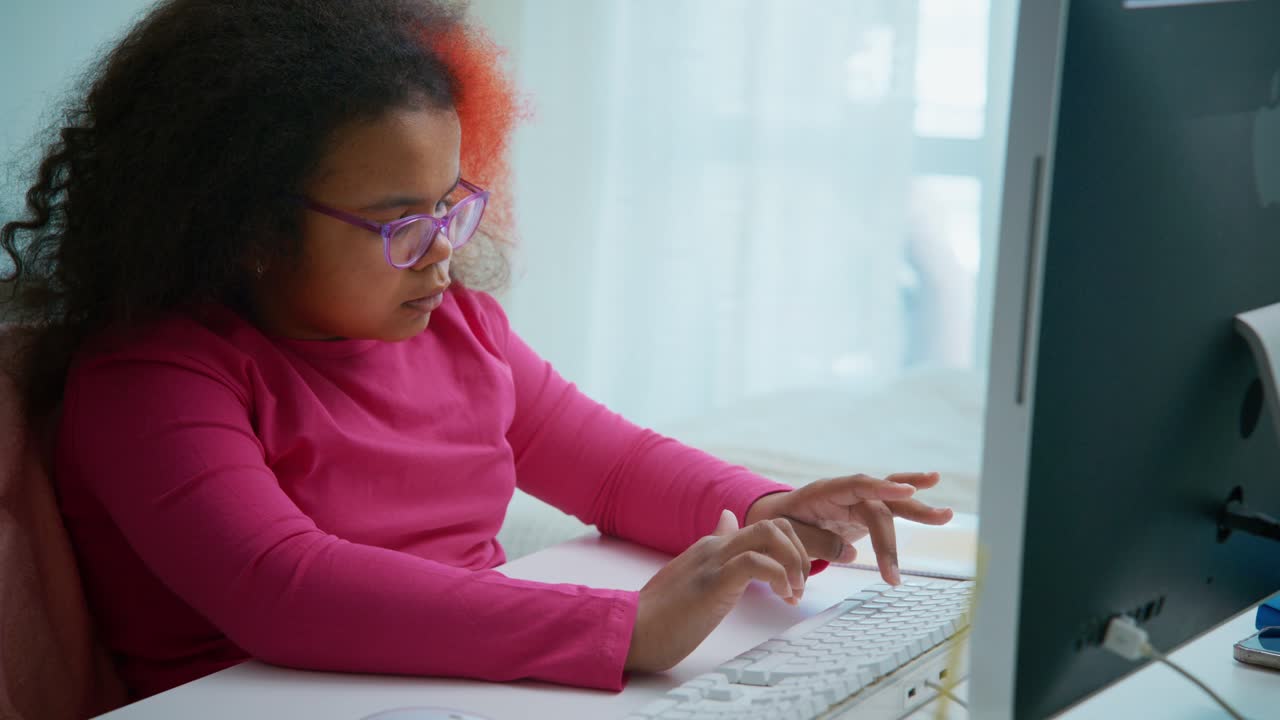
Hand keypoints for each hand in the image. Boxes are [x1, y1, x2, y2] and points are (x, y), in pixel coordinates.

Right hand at [624, 509, 810, 672]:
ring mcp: (714, 561)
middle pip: (775, 524)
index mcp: (713, 546)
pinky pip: (756, 563)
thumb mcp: (694, 575)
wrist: (632, 631)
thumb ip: (715, 550)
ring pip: (769, 533)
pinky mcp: (713, 582)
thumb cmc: (662, 615)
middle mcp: (716, 546)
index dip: (791, 552)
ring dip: (793, 562)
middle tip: (798, 588)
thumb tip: (727, 518)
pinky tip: (780, 596)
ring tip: (792, 592)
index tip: (793, 584)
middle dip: (800, 553)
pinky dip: (778, 576)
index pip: (765, 528)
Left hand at [745, 472, 953, 584]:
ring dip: (918, 510)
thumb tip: (851, 552)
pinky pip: (891, 504)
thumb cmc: (779, 526)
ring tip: (946, 516)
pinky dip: (911, 498)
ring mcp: (858, 500)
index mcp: (823, 492)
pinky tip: (933, 482)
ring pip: (891, 503)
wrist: (775, 519)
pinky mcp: (867, 511)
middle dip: (888, 541)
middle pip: (877, 508)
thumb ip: (817, 541)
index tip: (906, 492)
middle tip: (893, 575)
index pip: (855, 486)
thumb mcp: (790, 535)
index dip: (880, 488)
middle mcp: (846, 492)